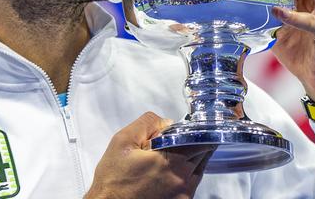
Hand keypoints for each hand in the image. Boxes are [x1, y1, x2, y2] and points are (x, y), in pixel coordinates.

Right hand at [85, 112, 213, 198]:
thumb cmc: (113, 180)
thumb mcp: (122, 141)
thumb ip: (147, 124)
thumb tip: (167, 123)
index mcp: (170, 161)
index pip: (199, 139)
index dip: (196, 130)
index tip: (191, 127)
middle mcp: (181, 180)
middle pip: (202, 154)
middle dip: (194, 144)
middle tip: (179, 141)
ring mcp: (183, 195)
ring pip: (199, 170)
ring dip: (191, 160)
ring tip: (171, 158)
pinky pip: (192, 186)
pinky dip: (186, 176)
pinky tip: (169, 174)